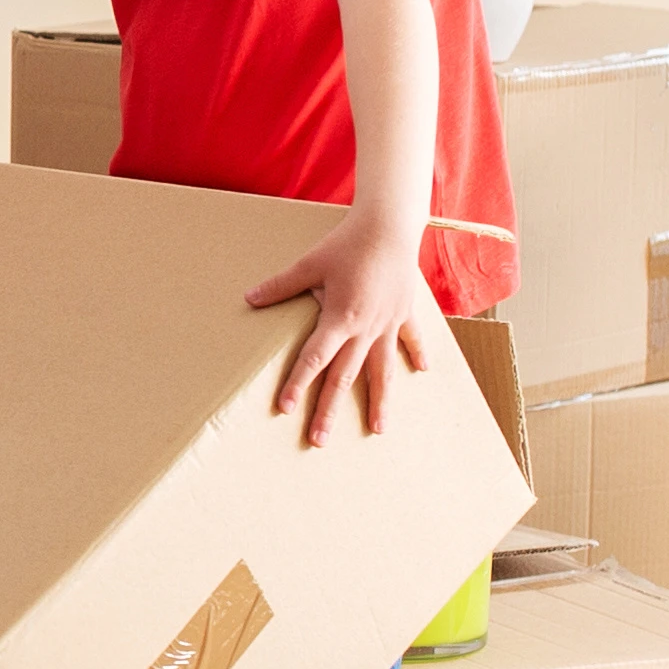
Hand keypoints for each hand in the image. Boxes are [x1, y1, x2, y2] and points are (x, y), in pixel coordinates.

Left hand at [247, 214, 443, 444]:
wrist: (390, 227)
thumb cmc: (347, 244)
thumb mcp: (310, 264)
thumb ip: (281, 286)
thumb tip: (249, 298)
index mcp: (340, 319)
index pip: (314, 359)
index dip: (297, 384)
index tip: (285, 408)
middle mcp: (366, 329)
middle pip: (345, 376)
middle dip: (330, 409)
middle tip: (319, 440)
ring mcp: (388, 324)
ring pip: (382, 370)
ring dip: (379, 401)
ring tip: (378, 430)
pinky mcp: (404, 313)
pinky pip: (410, 339)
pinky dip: (415, 355)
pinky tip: (420, 374)